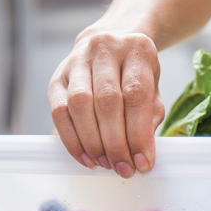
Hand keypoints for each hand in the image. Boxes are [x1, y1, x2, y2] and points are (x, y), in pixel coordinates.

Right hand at [48, 31, 164, 177]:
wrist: (111, 43)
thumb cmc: (134, 73)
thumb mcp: (153, 90)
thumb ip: (149, 119)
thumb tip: (142, 155)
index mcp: (137, 50)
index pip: (136, 95)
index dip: (138, 134)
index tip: (143, 162)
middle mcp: (104, 49)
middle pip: (107, 101)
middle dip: (115, 143)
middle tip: (123, 168)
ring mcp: (76, 61)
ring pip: (79, 105)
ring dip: (92, 142)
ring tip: (104, 164)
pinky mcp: (57, 78)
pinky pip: (59, 112)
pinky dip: (71, 139)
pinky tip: (85, 157)